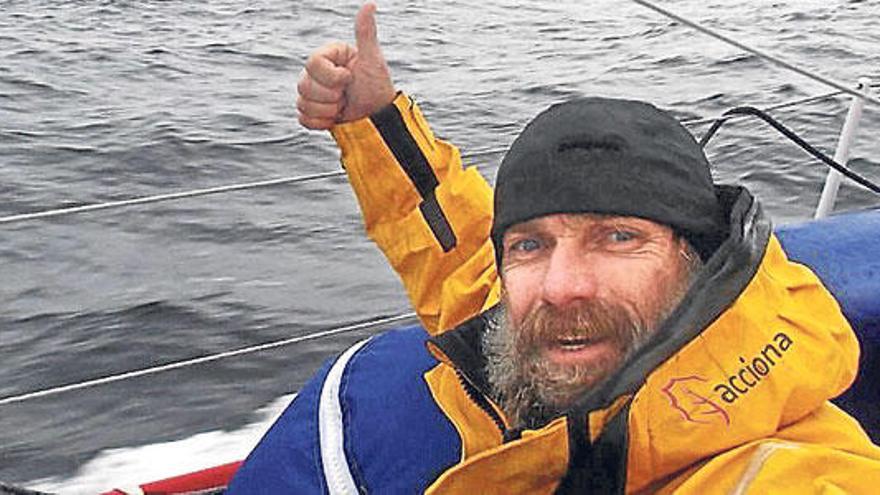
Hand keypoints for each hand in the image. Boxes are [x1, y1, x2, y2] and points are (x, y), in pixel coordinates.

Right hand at [297, 2, 395, 129]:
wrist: (378, 118)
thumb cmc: (377, 88)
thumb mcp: (372, 59)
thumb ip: (366, 32)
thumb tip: (370, 4)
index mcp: (328, 57)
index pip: (312, 63)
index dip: (331, 76)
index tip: (349, 78)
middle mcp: (317, 74)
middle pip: (304, 85)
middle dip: (331, 95)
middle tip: (347, 94)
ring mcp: (313, 93)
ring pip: (303, 102)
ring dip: (327, 110)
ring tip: (343, 106)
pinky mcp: (312, 112)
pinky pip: (303, 118)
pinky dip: (320, 122)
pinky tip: (335, 118)